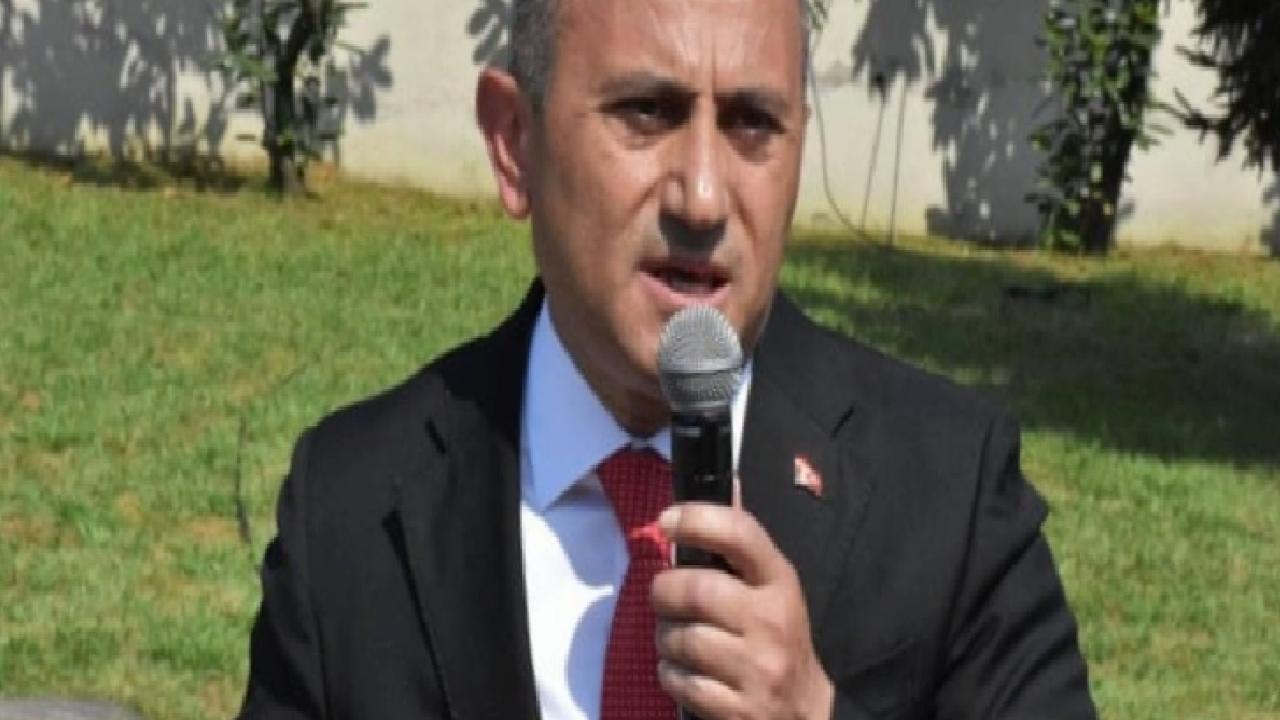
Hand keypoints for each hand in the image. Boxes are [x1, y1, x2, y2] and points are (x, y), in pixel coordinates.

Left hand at [652, 491, 834, 719]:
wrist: (804, 710)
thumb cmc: (776, 635)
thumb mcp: (769, 585)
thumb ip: (741, 540)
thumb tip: (727, 479)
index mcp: (779, 581)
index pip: (740, 534)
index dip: (698, 520)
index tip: (668, 521)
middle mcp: (772, 622)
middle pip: (697, 590)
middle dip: (664, 591)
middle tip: (663, 596)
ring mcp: (757, 669)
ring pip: (681, 639)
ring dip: (665, 637)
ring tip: (677, 637)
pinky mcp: (738, 709)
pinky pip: (678, 681)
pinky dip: (670, 674)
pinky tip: (686, 671)